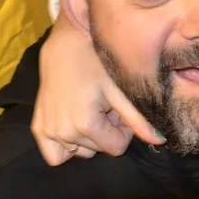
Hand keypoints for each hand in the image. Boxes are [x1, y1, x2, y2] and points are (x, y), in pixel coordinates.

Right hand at [31, 0, 162, 165]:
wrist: (66, 44)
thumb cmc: (97, 61)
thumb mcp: (120, 89)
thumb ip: (139, 119)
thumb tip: (161, 141)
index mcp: (84, 125)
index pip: (116, 148)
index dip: (122, 129)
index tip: (118, 107)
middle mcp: (63, 132)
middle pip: (97, 150)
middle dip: (105, 130)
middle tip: (104, 103)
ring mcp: (48, 131)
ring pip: (79, 151)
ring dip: (88, 136)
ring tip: (90, 106)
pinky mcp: (38, 128)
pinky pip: (55, 154)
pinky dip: (66, 144)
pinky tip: (73, 122)